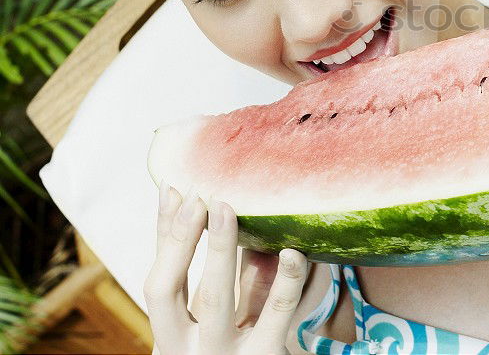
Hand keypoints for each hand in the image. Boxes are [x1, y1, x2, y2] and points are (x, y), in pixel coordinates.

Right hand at [145, 182, 309, 354]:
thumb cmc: (226, 350)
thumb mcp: (204, 319)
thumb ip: (198, 274)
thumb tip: (185, 203)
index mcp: (171, 337)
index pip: (158, 283)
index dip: (165, 237)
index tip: (178, 190)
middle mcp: (190, 349)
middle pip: (174, 290)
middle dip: (186, 241)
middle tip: (204, 197)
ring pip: (218, 300)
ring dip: (221, 252)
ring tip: (229, 209)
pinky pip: (278, 314)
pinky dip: (285, 281)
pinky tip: (291, 251)